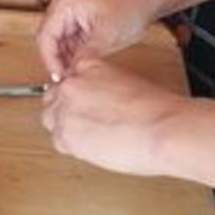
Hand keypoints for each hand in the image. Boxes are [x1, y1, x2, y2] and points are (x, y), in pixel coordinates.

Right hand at [35, 0, 153, 78]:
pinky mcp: (77, 28)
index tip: (60, 77)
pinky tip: (80, 70)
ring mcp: (68, 20)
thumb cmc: (128, 6)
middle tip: (67, 81)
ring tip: (75, 77)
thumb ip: (87, 55)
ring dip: (64, 63)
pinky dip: (72, 60)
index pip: (45, 38)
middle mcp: (61, 11)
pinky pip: (68, 48)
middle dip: (56, 63)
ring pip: (57, 48)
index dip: (50, 60)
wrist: (144, 1)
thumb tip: (73, 73)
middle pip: (48, 43)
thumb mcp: (106, 34)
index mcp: (63, 6)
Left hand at [42, 60, 190, 176]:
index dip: (77, 96)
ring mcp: (65, 109)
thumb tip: (99, 103)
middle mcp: (71, 84)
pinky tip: (94, 148)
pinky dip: (73, 147)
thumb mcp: (128, 82)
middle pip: (53, 97)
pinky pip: (58, 142)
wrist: (164, 130)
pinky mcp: (65, 135)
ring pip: (50, 119)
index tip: (86, 106)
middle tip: (87, 124)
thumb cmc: (158, 111)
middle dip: (66, 110)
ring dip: (66, 128)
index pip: (68, 78)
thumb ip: (105, 87)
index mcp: (88, 66)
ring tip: (91, 137)